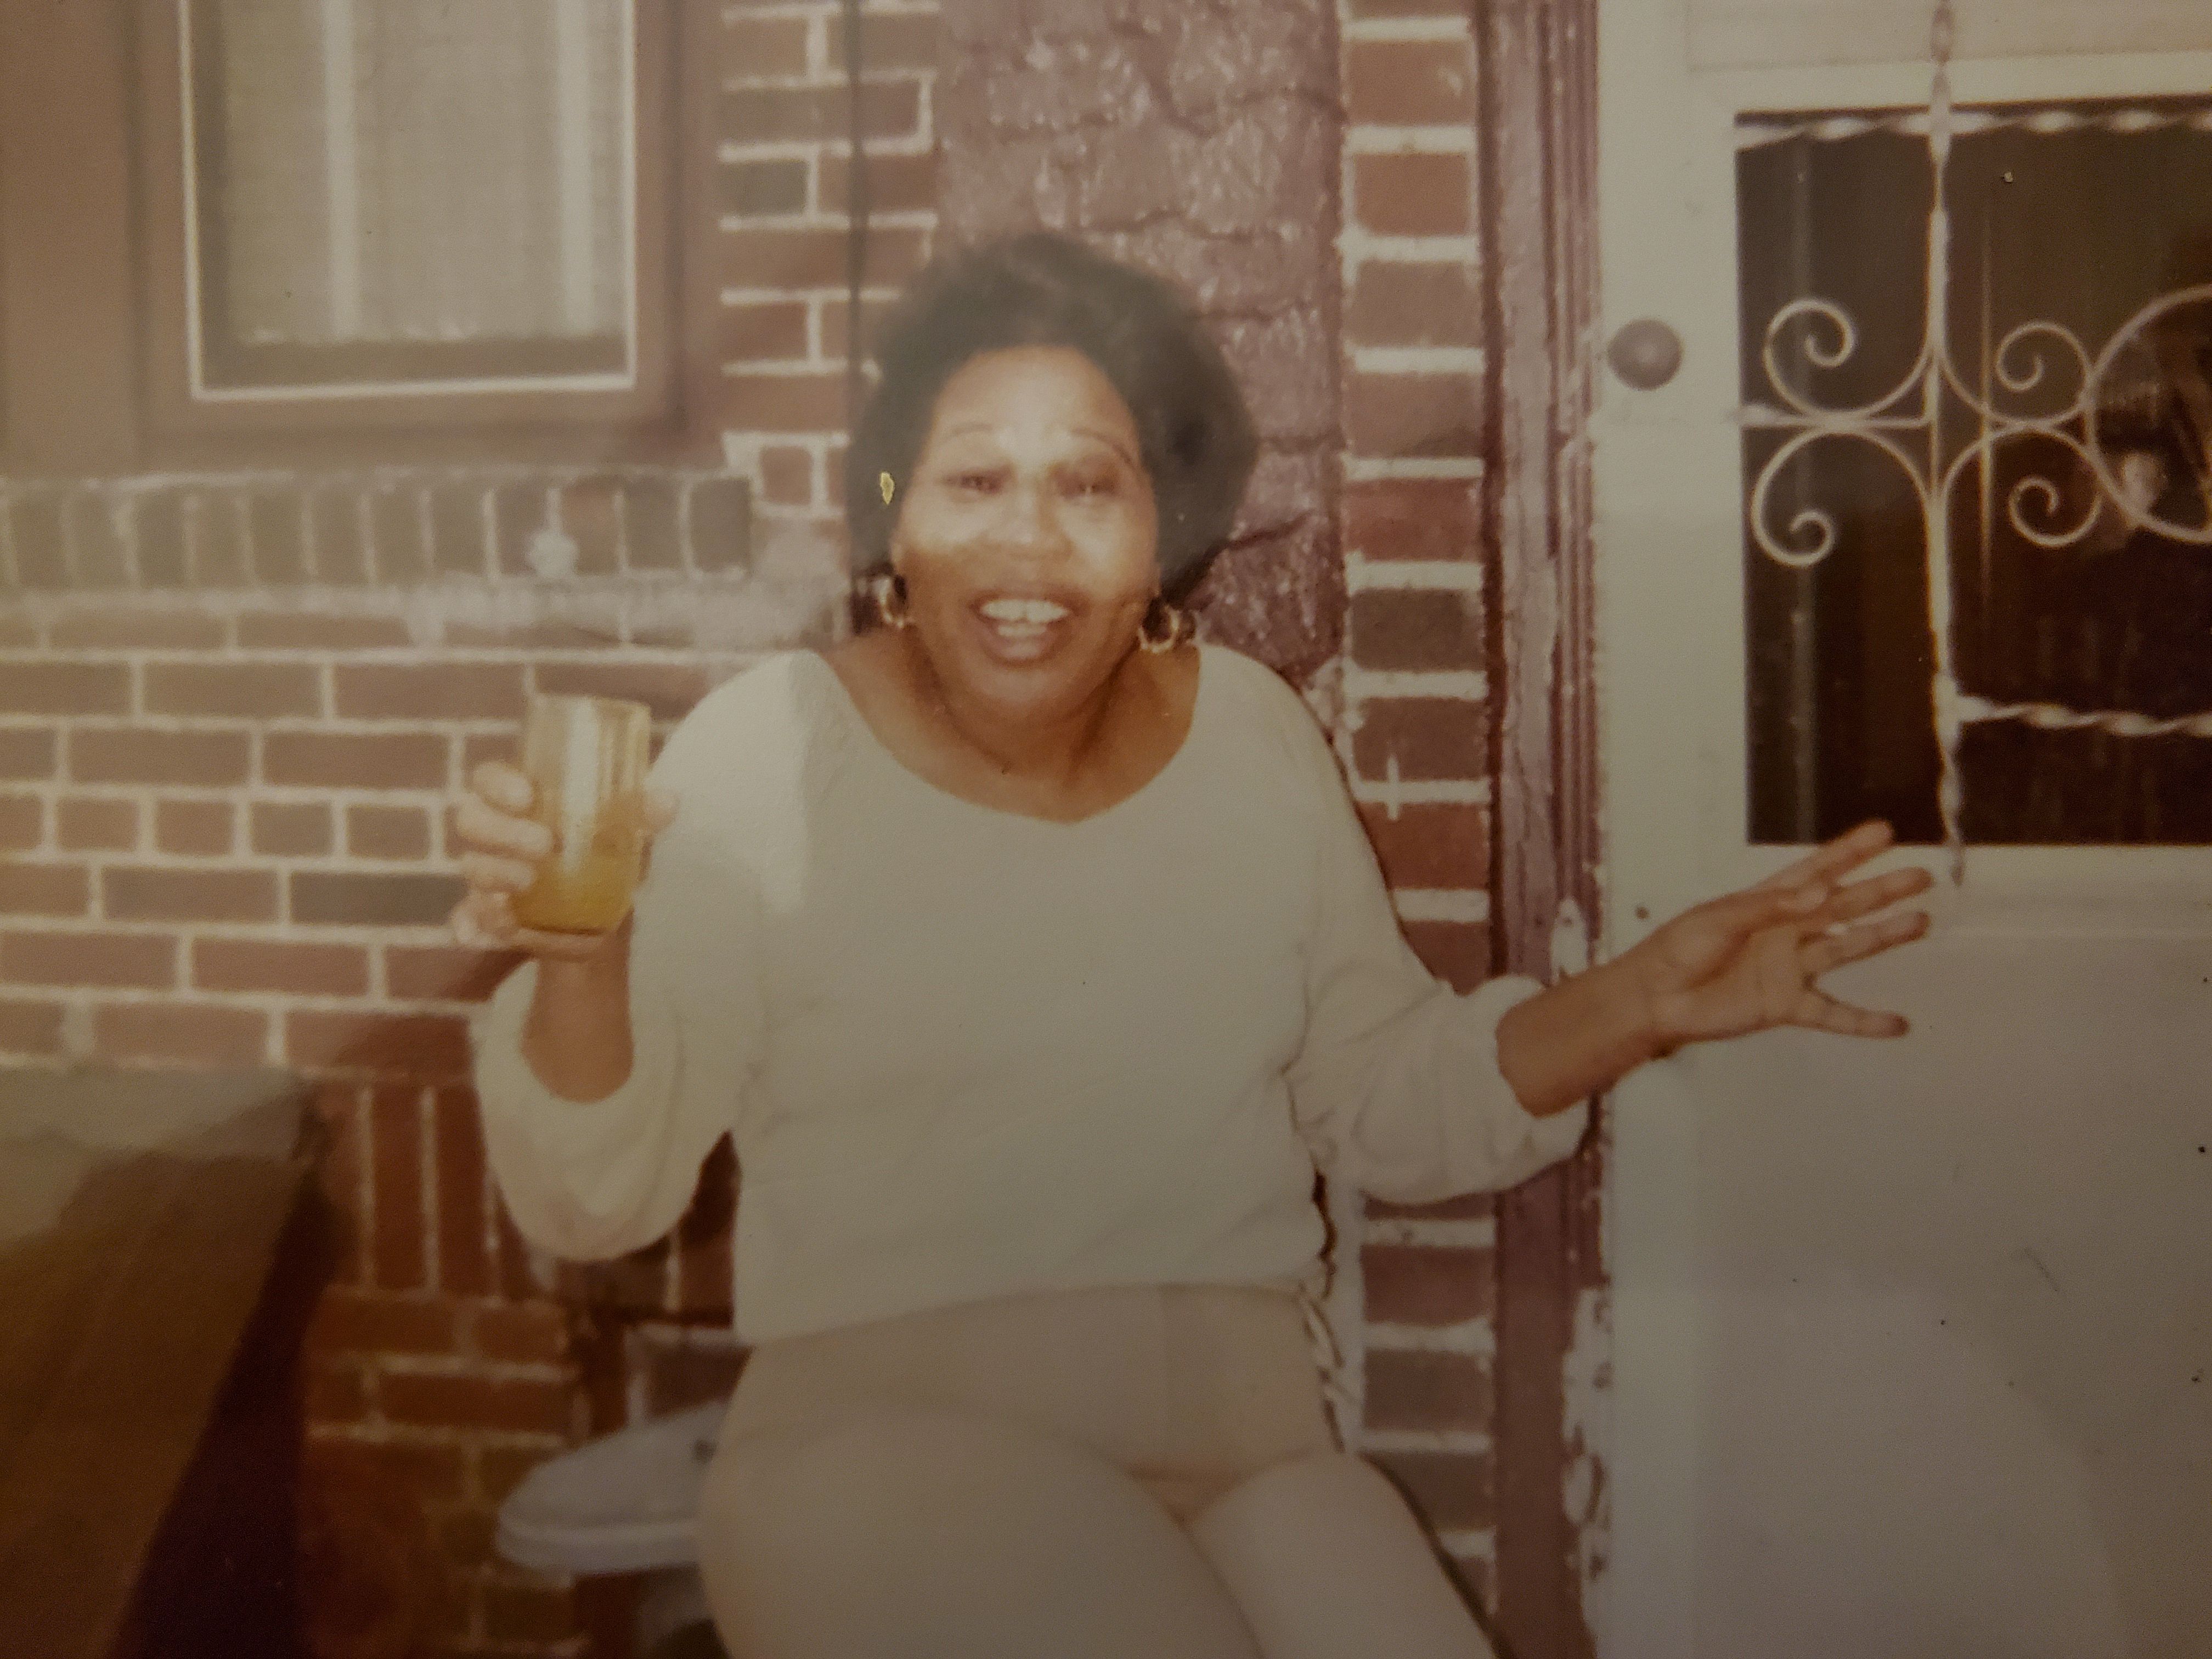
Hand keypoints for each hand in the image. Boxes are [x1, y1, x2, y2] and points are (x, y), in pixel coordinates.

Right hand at [447, 761, 677, 959]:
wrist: (594, 915)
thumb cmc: (599, 854)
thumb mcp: (623, 834)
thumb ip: (638, 815)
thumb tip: (668, 801)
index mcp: (520, 802)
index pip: (489, 779)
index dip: (498, 783)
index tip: (527, 795)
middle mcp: (494, 833)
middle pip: (471, 820)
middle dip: (502, 831)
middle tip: (543, 844)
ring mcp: (486, 874)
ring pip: (472, 867)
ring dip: (496, 874)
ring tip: (529, 882)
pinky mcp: (486, 914)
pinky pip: (469, 917)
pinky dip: (478, 922)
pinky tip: (500, 926)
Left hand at [1624, 820, 1932, 1055]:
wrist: (1655, 998)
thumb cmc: (1679, 948)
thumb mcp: (1719, 919)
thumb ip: (1768, 908)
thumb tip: (1820, 895)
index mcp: (1768, 901)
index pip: (1817, 870)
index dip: (1849, 852)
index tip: (1884, 833)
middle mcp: (1787, 931)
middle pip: (1843, 906)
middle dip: (1880, 891)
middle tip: (1922, 877)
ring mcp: (1791, 969)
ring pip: (1847, 950)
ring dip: (1883, 938)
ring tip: (1920, 923)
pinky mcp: (1787, 1006)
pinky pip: (1833, 1014)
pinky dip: (1864, 1021)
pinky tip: (1898, 1024)